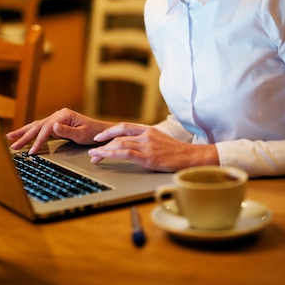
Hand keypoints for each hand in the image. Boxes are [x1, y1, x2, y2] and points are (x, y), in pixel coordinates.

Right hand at [6, 108, 114, 154]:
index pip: (46, 129)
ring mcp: (56, 118)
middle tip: (12, 146)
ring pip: (36, 126)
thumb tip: (53, 126)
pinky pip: (40, 128)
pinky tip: (21, 135)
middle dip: (24, 136)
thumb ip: (67, 130)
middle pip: (37, 126)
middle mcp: (58, 115)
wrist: (101, 131)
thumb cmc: (93, 133)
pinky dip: (30, 132)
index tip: (31, 152)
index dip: (38, 141)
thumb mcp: (82, 134)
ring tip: (9, 138)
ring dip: (23, 133)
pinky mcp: (56, 124)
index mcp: (64, 115)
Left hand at [88, 123, 218, 171]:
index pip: (124, 126)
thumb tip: (133, 144)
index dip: (110, 131)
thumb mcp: (160, 140)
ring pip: (120, 144)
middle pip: (119, 136)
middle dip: (103, 143)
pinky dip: (112, 154)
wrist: (191, 157)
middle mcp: (146, 135)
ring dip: (104, 150)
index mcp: (148, 130)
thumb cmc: (177, 151)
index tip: (99, 137)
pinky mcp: (149, 157)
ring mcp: (147, 145)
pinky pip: (126, 153)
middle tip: (93, 151)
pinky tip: (105, 157)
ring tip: (95, 156)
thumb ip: (147, 140)